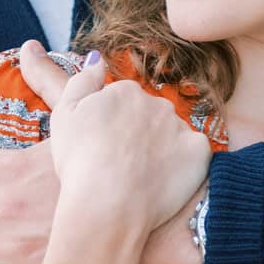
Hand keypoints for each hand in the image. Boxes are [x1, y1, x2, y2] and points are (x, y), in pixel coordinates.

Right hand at [16, 43, 203, 263]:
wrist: (108, 204)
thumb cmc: (79, 163)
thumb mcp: (64, 115)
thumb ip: (82, 81)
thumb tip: (97, 59)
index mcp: (125, 91)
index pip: (124, 102)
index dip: (113, 128)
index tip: (104, 149)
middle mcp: (156, 102)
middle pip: (151, 116)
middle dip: (140, 136)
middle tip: (123, 166)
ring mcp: (179, 126)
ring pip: (172, 135)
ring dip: (161, 151)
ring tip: (141, 179)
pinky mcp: (199, 152)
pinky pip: (193, 156)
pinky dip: (182, 168)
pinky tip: (163, 184)